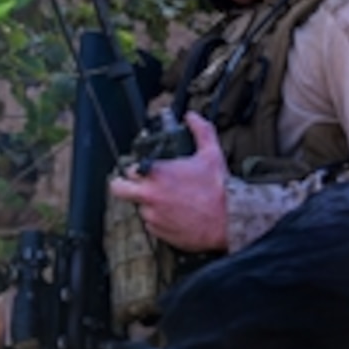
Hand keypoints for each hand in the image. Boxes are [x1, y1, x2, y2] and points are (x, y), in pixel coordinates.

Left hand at [109, 111, 228, 251]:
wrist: (230, 220)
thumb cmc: (219, 188)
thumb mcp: (211, 154)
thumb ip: (200, 131)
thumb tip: (192, 117)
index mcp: (157, 173)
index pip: (129, 168)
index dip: (135, 168)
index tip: (141, 169)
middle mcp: (150, 195)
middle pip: (118, 189)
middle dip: (122, 185)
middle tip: (131, 184)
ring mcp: (152, 215)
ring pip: (139, 207)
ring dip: (148, 203)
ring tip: (168, 200)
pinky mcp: (159, 232)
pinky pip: (151, 225)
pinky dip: (159, 219)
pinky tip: (175, 214)